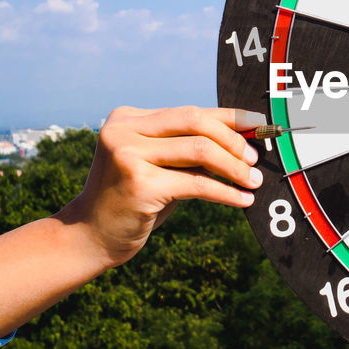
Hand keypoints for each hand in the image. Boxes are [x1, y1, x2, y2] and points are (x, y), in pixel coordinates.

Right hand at [59, 105, 264, 265]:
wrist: (90, 236)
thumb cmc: (133, 200)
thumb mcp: (159, 165)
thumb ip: (189, 147)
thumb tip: (243, 139)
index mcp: (128, 118)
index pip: (190, 111)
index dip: (229, 117)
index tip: (258, 125)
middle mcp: (124, 130)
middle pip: (195, 122)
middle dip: (233, 140)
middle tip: (255, 160)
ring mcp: (127, 155)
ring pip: (199, 150)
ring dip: (234, 167)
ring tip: (253, 181)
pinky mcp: (138, 184)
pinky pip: (196, 183)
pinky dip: (225, 192)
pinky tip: (242, 200)